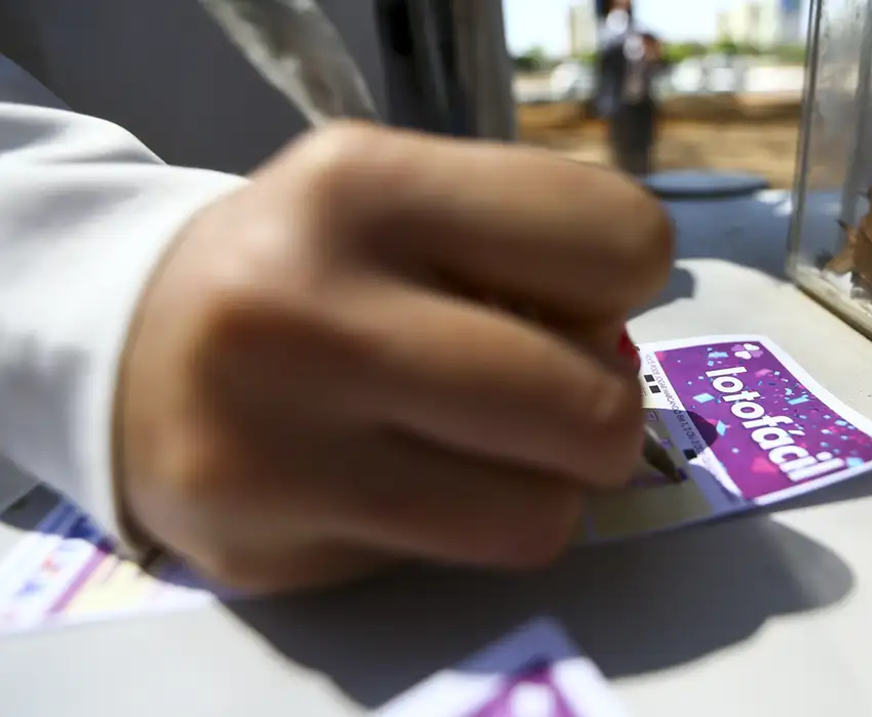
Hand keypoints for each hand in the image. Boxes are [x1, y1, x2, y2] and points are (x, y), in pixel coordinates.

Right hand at [117, 123, 672, 593]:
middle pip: (593, 409)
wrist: (134, 342)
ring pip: (541, 516)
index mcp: (364, 186)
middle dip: (604, 413)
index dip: (624, 276)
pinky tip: (404, 478)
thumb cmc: (310, 261)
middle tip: (550, 396)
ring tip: (485, 446)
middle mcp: (307, 312)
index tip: (568, 291)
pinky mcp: (266, 549)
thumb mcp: (405, 194)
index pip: (620, 242)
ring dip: (545, 486)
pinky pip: (459, 561)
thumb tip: (623, 364)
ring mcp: (278, 447)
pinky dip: (464, 523)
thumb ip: (529, 248)